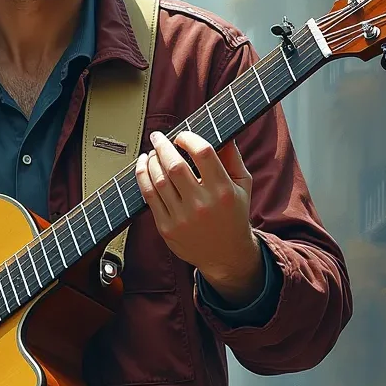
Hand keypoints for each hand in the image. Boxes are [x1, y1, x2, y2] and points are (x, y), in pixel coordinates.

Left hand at [135, 131, 263, 305]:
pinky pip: (149, 197)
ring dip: (150, 160)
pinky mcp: (166, 228)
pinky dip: (142, 177)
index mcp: (223, 190)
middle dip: (163, 145)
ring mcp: (182, 217)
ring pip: (158, 180)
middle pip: (175, 165)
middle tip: (158, 136)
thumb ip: (232, 157)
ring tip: (151, 152)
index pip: (203, 153)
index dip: (188, 138)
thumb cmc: (234, 214)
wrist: (225, 255)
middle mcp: (202, 204)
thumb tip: (219, 130)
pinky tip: (143, 166)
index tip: (182, 135)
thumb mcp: (242, 185)